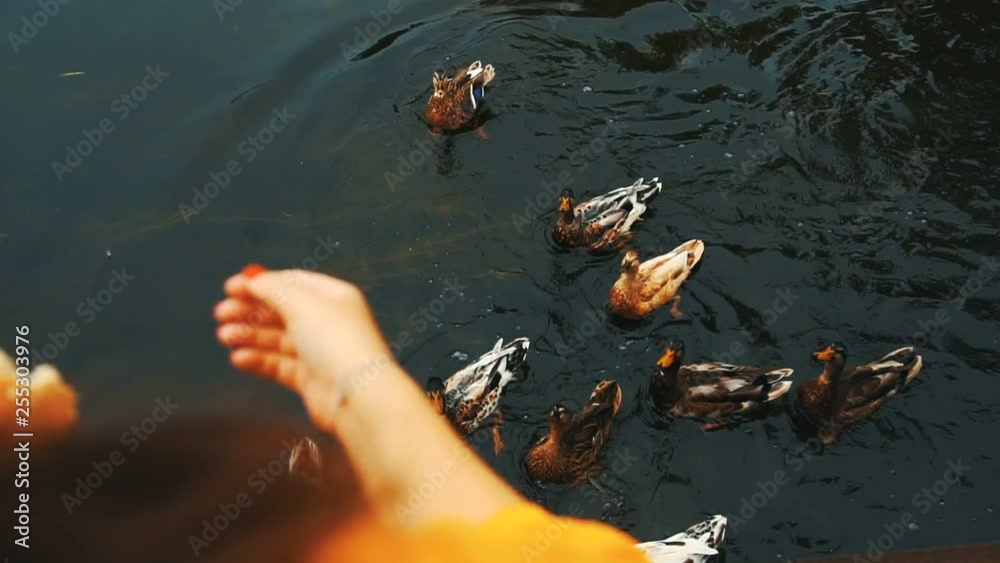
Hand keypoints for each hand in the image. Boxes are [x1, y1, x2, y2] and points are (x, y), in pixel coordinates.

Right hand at [213, 269, 394, 430]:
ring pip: (277, 339)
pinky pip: (279, 364)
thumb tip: (252, 280)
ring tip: (225, 336)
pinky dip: (258, 360)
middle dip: (250, 310)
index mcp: (333, 297)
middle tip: (221, 313)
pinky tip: (239, 358)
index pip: (292, 283)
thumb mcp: (302, 303)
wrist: (356, 395)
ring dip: (249, 335)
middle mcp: (328, 322)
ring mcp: (319, 352)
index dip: (261, 283)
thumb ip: (273, 288)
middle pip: (281, 311)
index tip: (231, 287)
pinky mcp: (310, 379)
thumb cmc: (336, 342)